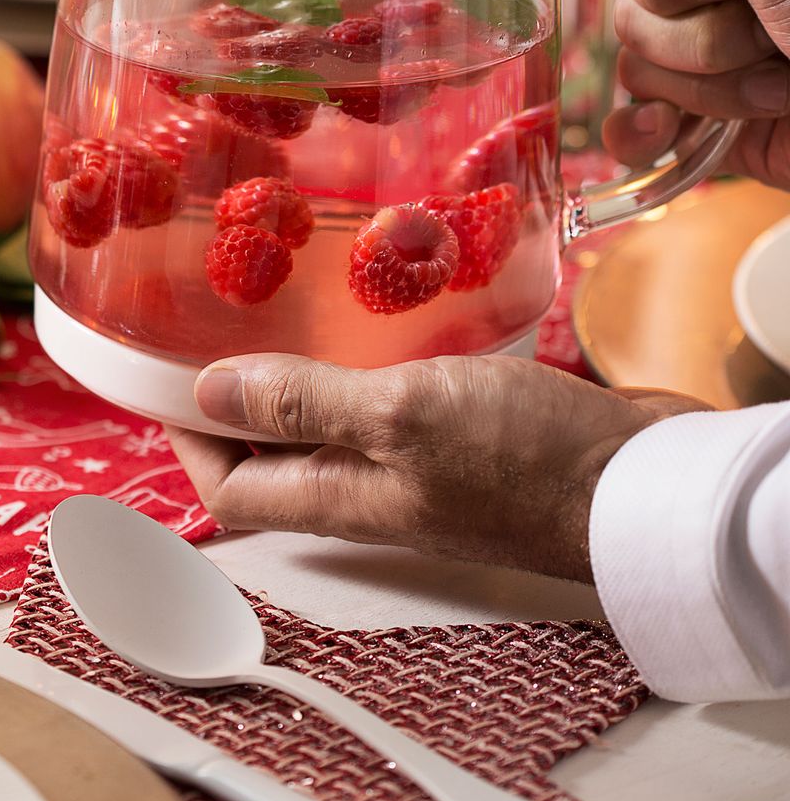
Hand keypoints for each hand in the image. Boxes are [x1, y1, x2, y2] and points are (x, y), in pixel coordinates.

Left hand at [168, 354, 706, 581]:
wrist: (642, 482)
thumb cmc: (524, 457)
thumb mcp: (399, 416)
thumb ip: (302, 401)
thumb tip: (203, 392)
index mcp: (335, 495)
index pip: (226, 484)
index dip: (183, 438)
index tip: (159, 375)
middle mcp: (362, 487)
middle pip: (268, 451)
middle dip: (229, 398)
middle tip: (209, 322)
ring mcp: (409, 462)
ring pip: (324, 423)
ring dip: (293, 374)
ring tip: (276, 305)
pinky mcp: (452, 432)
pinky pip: (379, 403)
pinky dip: (356, 365)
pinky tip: (364, 315)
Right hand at [567, 0, 789, 188]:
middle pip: (631, 15)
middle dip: (703, 38)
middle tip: (773, 34)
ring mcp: (707, 64)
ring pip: (639, 72)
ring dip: (713, 89)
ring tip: (781, 86)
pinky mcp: (704, 126)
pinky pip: (631, 128)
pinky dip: (642, 135)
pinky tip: (668, 133)